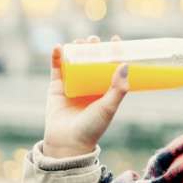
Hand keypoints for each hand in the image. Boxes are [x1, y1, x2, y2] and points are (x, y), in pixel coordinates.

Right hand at [43, 35, 128, 157]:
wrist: (68, 143)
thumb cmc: (92, 127)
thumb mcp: (109, 107)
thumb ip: (118, 88)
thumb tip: (125, 64)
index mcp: (104, 89)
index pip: (110, 66)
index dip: (113, 52)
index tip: (116, 39)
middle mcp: (89, 85)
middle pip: (92, 60)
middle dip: (93, 48)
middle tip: (94, 40)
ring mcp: (72, 85)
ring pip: (74, 61)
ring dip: (76, 49)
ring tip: (79, 42)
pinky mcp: (56, 87)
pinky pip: (56, 69)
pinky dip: (57, 56)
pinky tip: (59, 46)